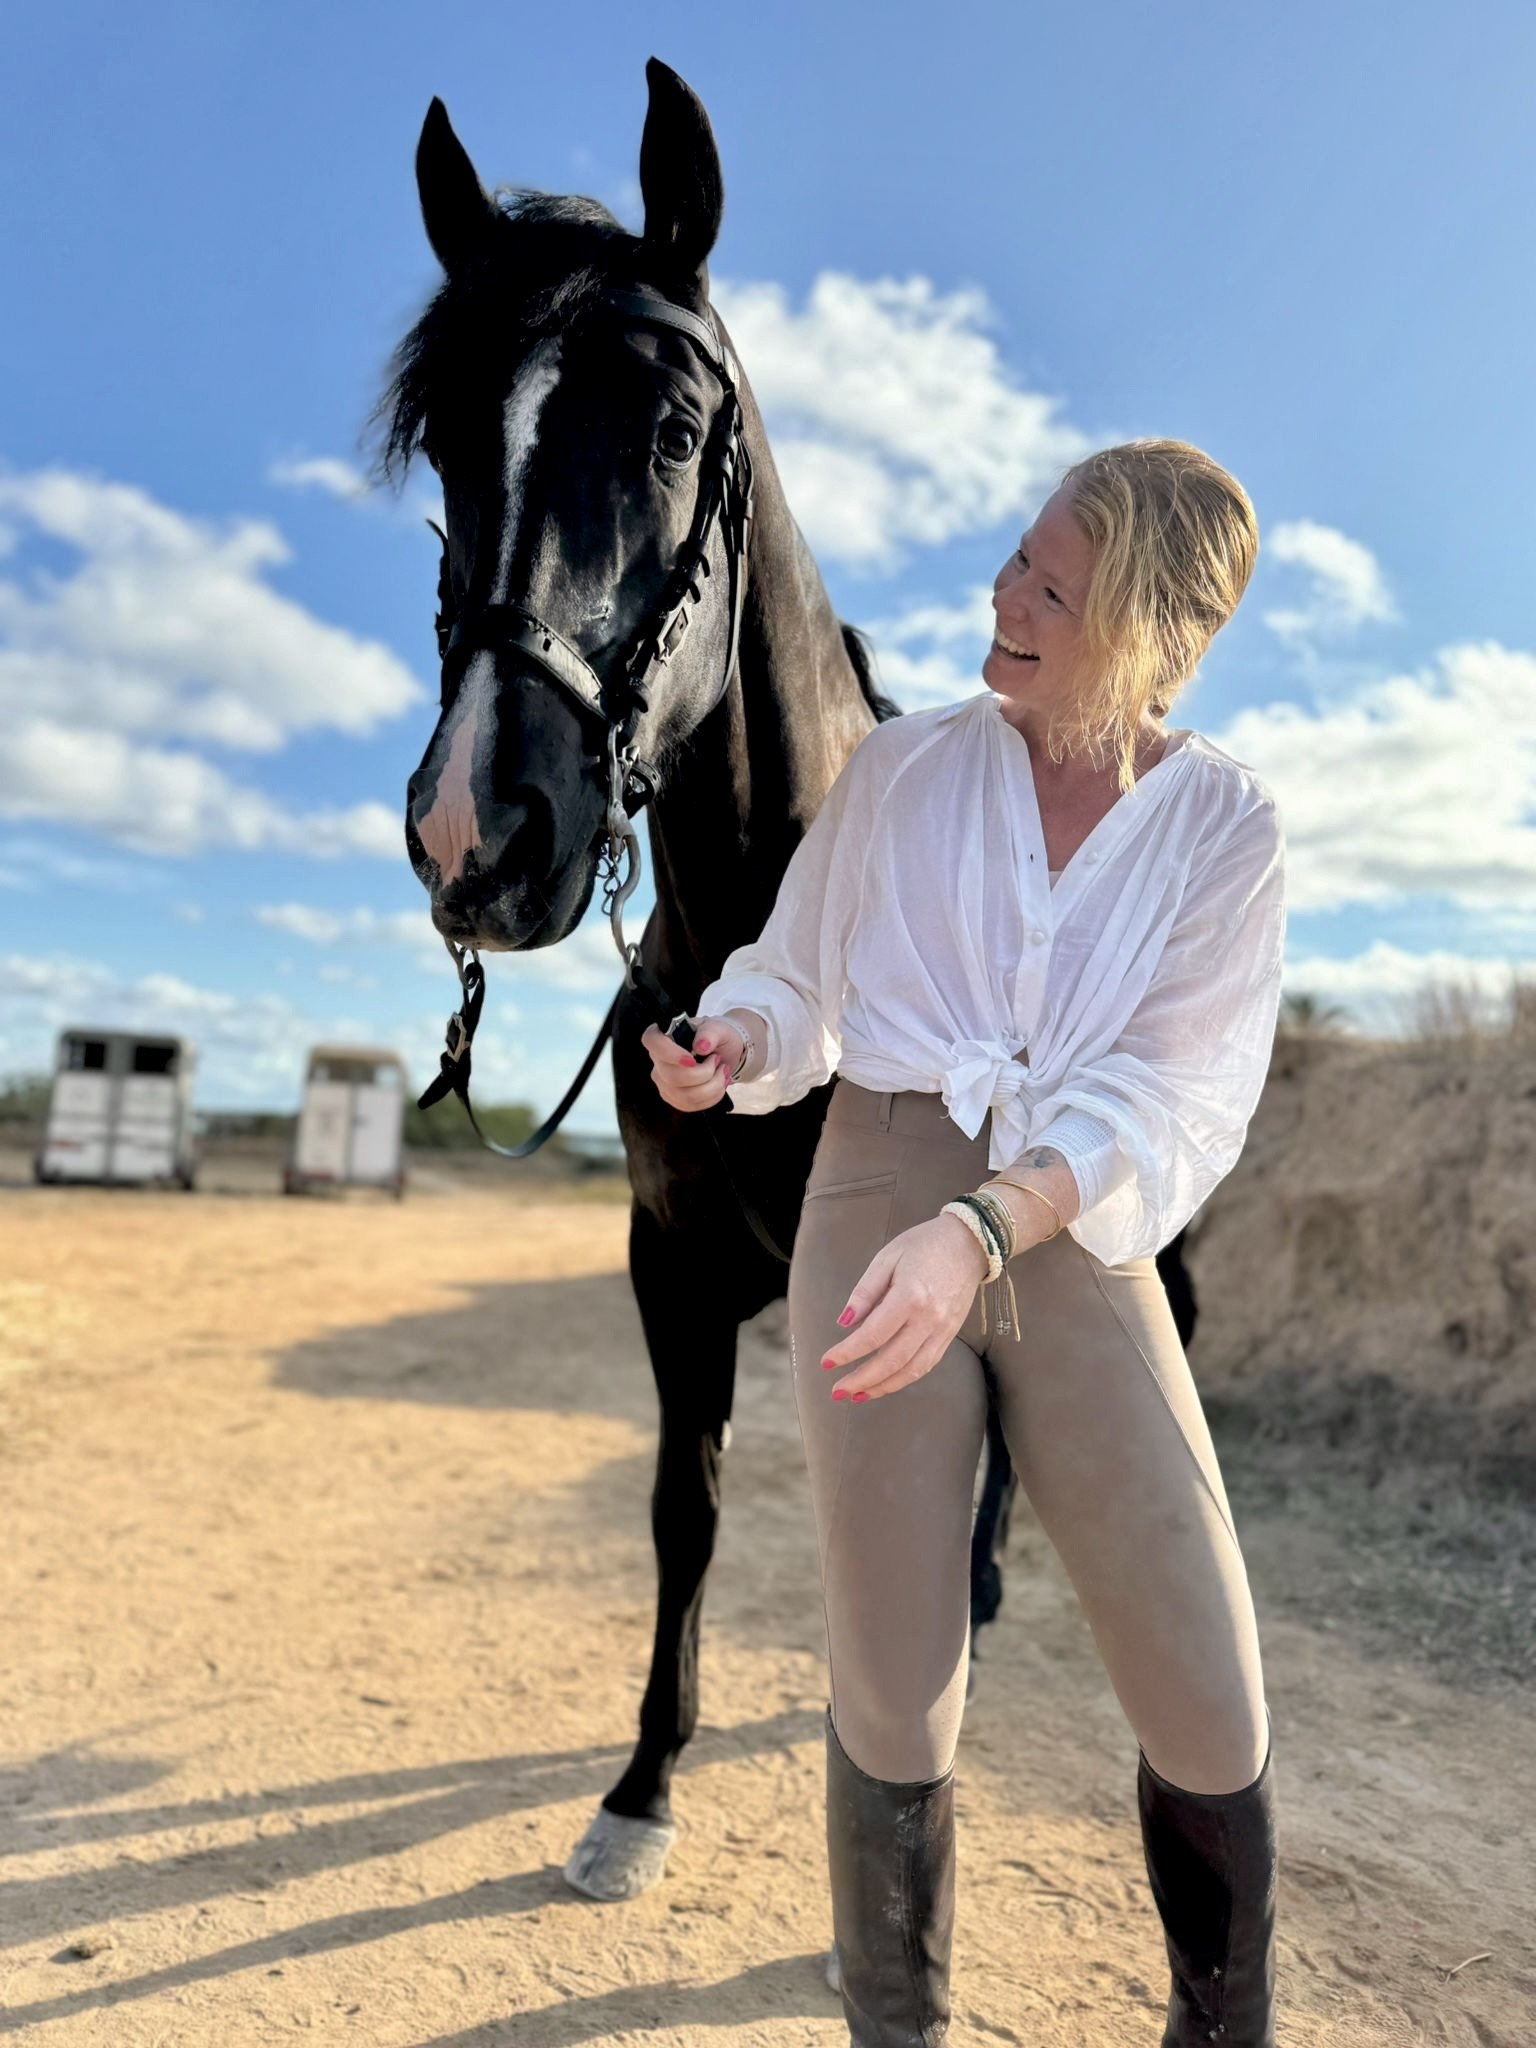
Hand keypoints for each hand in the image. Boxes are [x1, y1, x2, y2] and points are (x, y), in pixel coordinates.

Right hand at [641, 1016, 744, 1111]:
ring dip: (713, 1086)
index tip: (692, 1059)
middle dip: (704, 1073)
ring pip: (685, 1096)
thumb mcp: (718, 1028)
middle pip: (672, 1077)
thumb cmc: (716, 1037)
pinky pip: (692, 1105)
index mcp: (664, 1037)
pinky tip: (718, 1083)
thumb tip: (701, 1046)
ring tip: (722, 1071)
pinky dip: (713, 1096)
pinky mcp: (675, 1099)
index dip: (669, 1053)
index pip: (652, 1041)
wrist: (725, 1053)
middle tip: (717, 1060)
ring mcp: (665, 1083)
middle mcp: (659, 1061)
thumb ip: (710, 1033)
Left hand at [818, 1211, 990, 1402]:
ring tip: (857, 1396)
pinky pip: (926, 1365)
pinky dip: (904, 1379)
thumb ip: (865, 1292)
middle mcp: (928, 1319)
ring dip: (882, 1387)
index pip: (872, 1335)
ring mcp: (942, 1330)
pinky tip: (885, 1383)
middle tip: (837, 1391)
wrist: (969, 1243)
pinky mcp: (950, 1335)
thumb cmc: (924, 1245)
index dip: (847, 1353)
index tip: (826, 1362)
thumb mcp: (887, 1257)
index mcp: (909, 1296)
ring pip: (910, 1370)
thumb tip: (845, 1323)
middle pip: (891, 1361)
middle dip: (861, 1380)